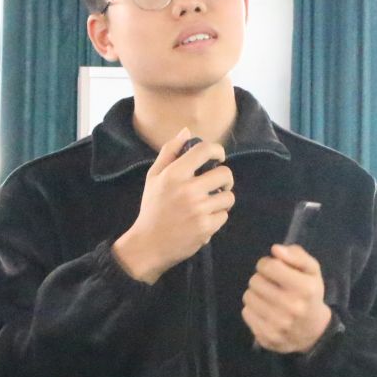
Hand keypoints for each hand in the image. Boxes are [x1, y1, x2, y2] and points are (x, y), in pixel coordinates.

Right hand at [111, 129, 233, 284]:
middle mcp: (188, 189)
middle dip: (225, 179)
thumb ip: (169, 152)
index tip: (218, 157)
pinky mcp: (206, 227)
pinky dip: (217, 218)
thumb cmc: (152, 208)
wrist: (148, 244)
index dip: (217, 150)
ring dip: (222, 200)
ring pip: (228, 197)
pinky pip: (224, 216)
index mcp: (174, 174)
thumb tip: (187, 131)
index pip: (205, 151)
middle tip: (218, 184)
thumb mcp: (153, 177)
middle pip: (225, 174)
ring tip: (210, 204)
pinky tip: (205, 219)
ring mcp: (198, 209)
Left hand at [242, 244, 332, 353]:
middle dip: (261, 279)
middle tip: (271, 285)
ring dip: (256, 294)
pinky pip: (246, 313)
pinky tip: (266, 312)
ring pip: (248, 296)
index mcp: (304, 288)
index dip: (267, 264)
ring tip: (268, 298)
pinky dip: (253, 310)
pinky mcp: (266, 336)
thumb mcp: (312, 271)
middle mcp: (291, 307)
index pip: (268, 266)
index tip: (273, 269)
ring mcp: (278, 324)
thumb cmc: (310, 296)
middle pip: (255, 281)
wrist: (314, 332)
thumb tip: (275, 249)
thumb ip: (297, 255)